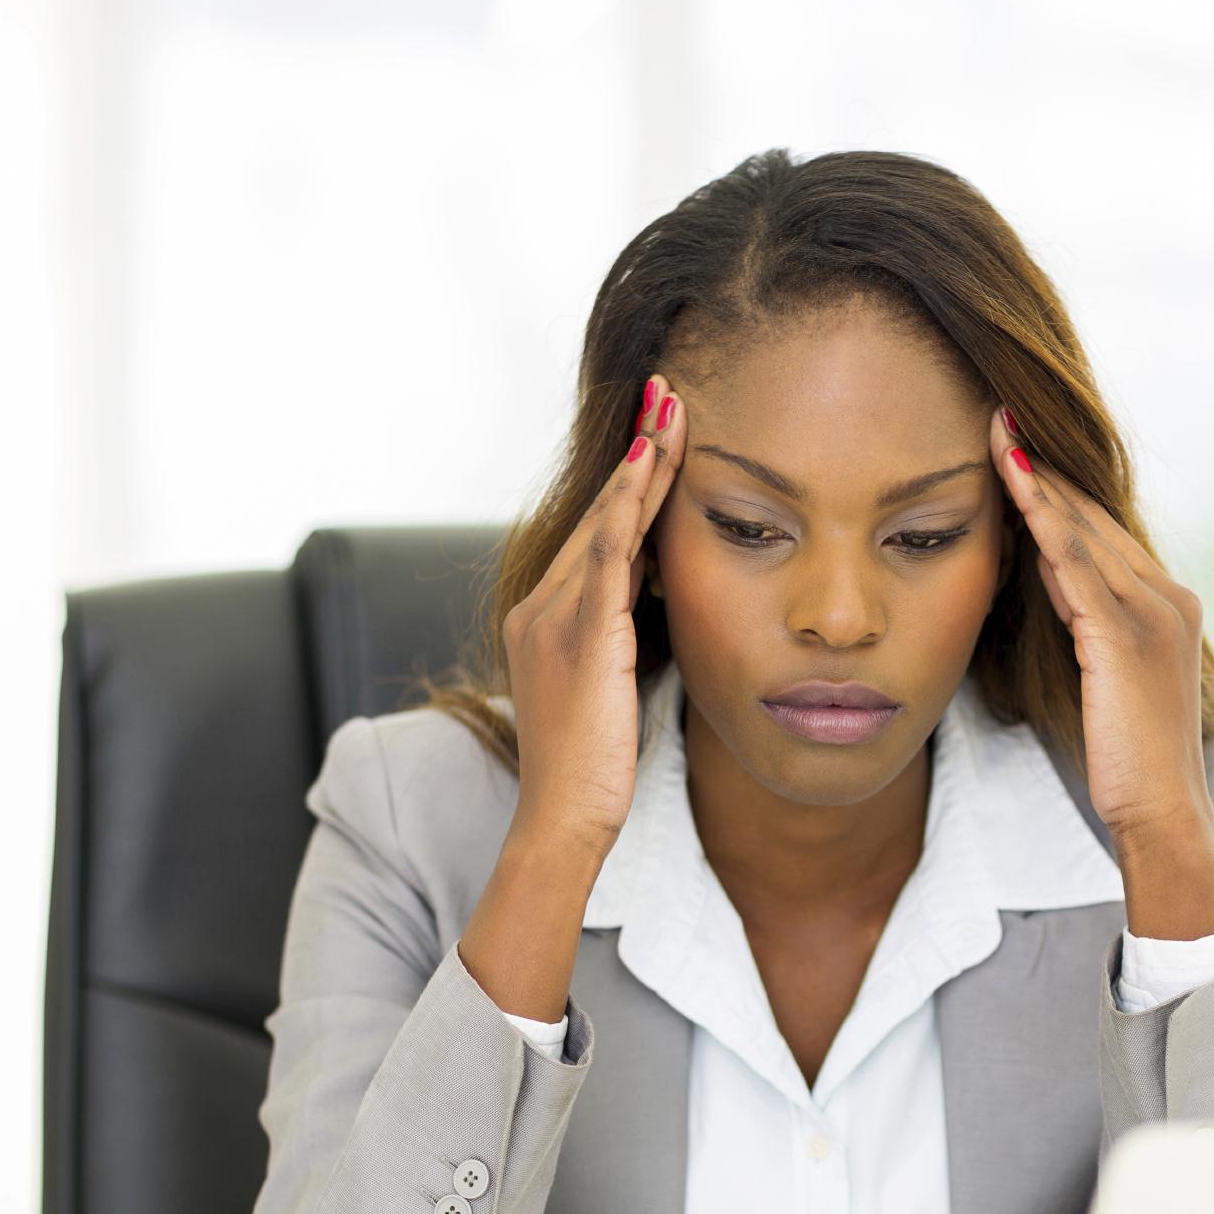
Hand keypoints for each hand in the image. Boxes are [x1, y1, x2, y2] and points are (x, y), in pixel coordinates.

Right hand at [461, 379, 684, 1019]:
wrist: (564, 820)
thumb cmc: (593, 773)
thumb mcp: (610, 694)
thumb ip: (625, 648)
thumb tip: (658, 618)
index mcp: (547, 620)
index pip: (599, 534)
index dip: (632, 482)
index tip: (663, 435)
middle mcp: (542, 607)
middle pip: (600, 512)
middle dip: (638, 451)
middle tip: (670, 392)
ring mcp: (556, 617)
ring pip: (605, 520)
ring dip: (642, 460)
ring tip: (672, 407)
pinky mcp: (582, 635)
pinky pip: (608, 553)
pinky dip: (631, 503)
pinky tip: (656, 463)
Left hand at [991, 409, 1213, 941]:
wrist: (1163, 814)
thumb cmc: (1129, 760)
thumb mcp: (1107, 676)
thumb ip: (1086, 622)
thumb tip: (1047, 575)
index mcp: (1167, 604)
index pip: (1101, 530)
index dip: (1055, 486)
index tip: (1013, 444)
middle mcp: (1168, 598)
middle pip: (1093, 517)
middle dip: (1044, 466)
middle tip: (997, 414)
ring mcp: (1153, 615)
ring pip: (1084, 532)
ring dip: (1038, 480)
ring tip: (998, 433)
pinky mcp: (1126, 639)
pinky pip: (1077, 566)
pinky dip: (1044, 522)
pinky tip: (1012, 488)